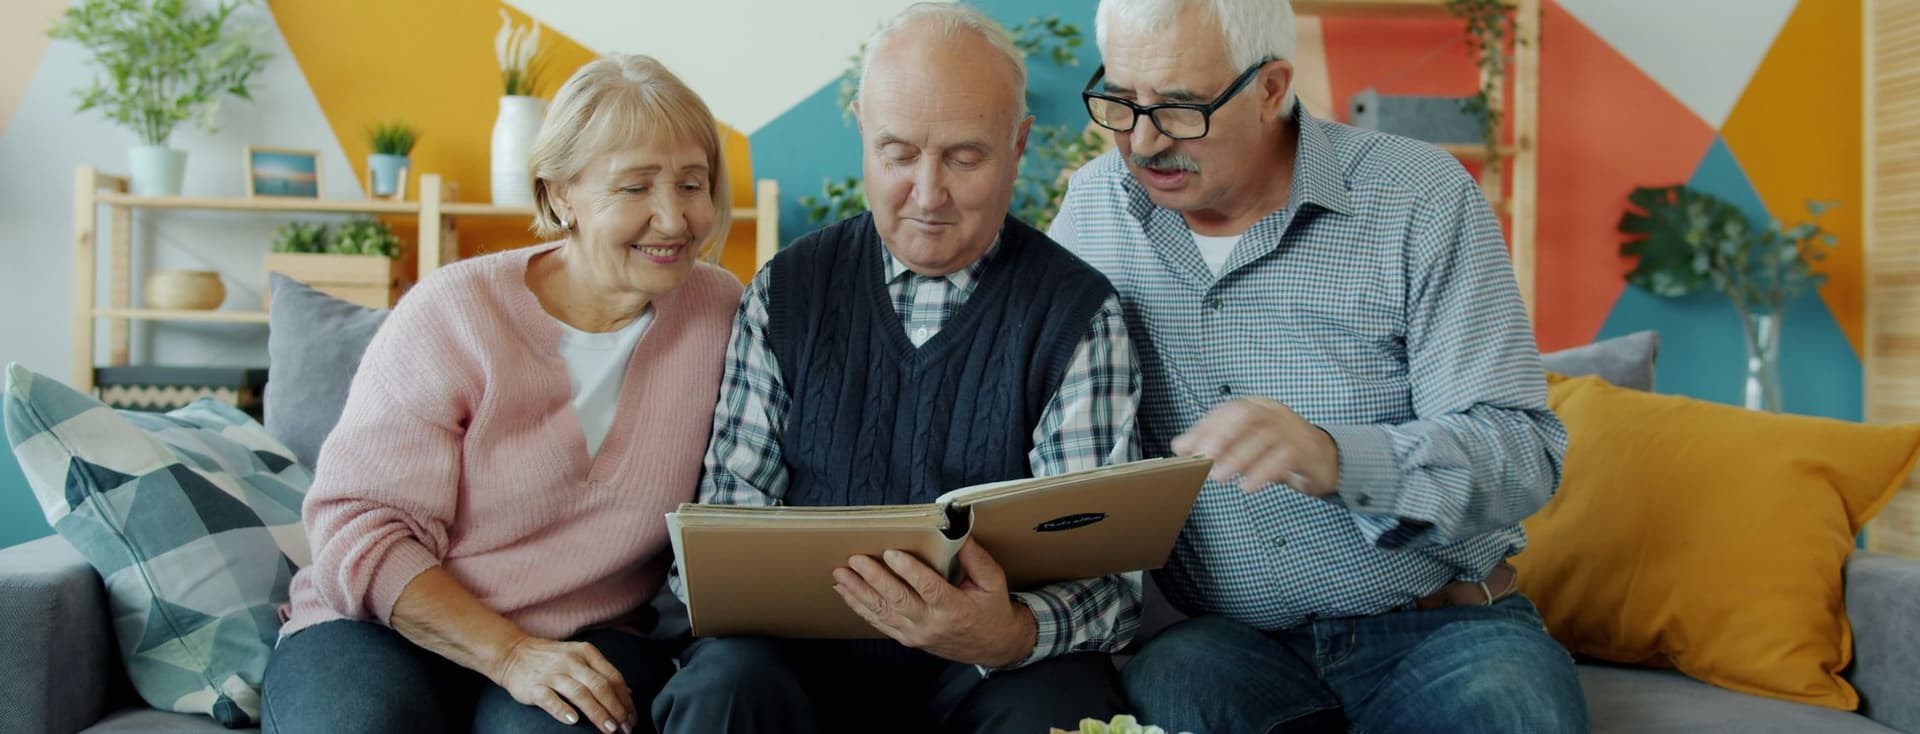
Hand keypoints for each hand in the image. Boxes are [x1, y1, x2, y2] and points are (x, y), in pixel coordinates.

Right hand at [488, 635, 635, 732]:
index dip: (625, 700)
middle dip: (616, 709)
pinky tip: (574, 722)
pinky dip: (563, 710)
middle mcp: (572, 661)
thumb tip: (627, 694)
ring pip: (580, 693)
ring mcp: (552, 673)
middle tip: (625, 728)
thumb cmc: (551, 659)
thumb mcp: (579, 657)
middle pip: (600, 686)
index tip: (632, 718)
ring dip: (598, 713)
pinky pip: (550, 699)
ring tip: (610, 729)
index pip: (613, 677)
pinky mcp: (534, 686)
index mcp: (586, 653)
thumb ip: (601, 673)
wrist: (513, 653)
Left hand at [832, 539, 1036, 667]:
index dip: (908, 571)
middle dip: (874, 579)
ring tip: (841, 575)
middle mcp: (931, 624)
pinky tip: (847, 593)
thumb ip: (976, 559)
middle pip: (898, 600)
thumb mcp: (994, 582)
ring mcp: (917, 634)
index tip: (890, 553)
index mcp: (954, 609)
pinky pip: (880, 623)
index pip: (928, 588)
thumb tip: (960, 534)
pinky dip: (861, 608)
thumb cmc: (992, 610)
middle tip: (856, 560)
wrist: (993, 646)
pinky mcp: (908, 639)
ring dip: (859, 593)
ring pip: (883, 613)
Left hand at [1171, 397, 1339, 495]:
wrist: (1326, 460)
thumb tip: (1180, 446)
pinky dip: (1263, 472)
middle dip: (1221, 435)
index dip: (1205, 427)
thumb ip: (1216, 443)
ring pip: (1264, 437)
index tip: (1185, 448)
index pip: (1229, 410)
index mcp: (1259, 406)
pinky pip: (1284, 458)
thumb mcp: (1247, 444)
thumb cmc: (1279, 451)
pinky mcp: (1307, 451)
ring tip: (1218, 476)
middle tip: (1203, 457)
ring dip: (1238, 457)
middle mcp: (1275, 413)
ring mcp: (1293, 430)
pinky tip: (1247, 486)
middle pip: (1247, 416)